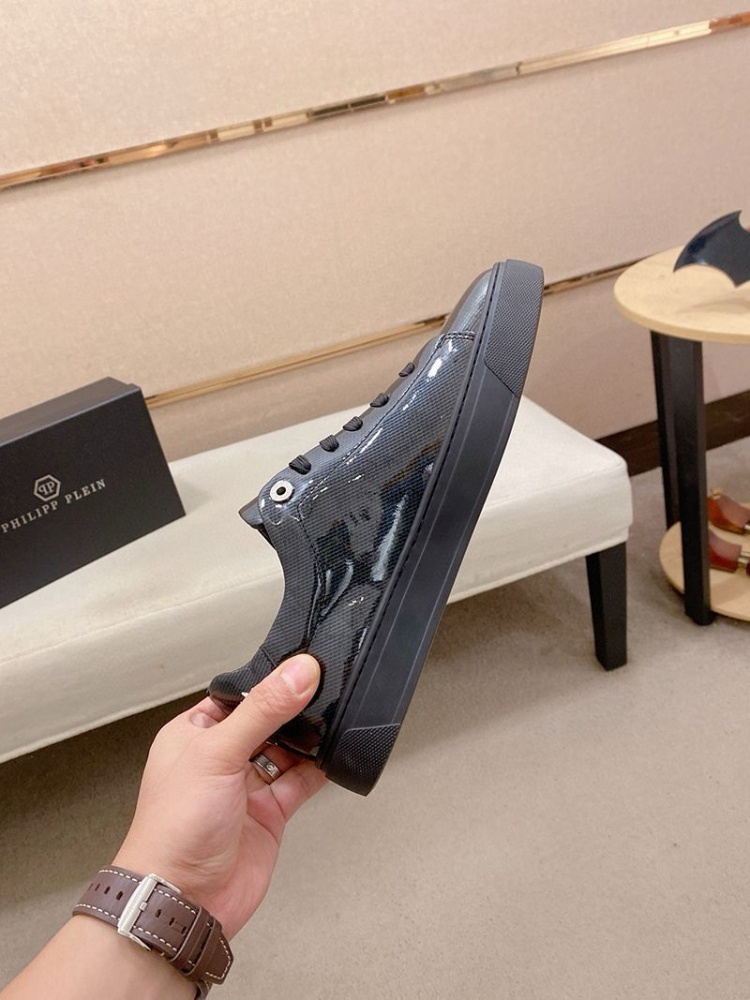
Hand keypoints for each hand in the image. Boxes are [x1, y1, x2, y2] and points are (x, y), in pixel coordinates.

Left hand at [113, 653, 325, 939]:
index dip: (267, 681)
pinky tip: (330, 757)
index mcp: (193, 733)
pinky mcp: (269, 813)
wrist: (183, 899)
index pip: (237, 694)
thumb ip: (263, 709)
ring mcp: (245, 787)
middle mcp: (220, 758)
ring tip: (331, 719)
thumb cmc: (173, 829)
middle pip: (266, 720)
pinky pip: (300, 782)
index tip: (302, 666)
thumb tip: (298, 672)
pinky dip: (317, 770)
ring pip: (286, 750)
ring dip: (308, 738)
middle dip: (293, 709)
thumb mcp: (218, 752)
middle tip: (324, 690)